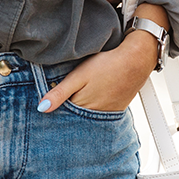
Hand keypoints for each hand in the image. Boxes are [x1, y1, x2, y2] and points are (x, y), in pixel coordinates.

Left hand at [37, 31, 158, 113]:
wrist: (136, 60)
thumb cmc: (107, 65)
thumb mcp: (79, 76)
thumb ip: (60, 92)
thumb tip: (42, 108)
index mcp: (82, 107)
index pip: (62, 115)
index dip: (54, 108)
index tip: (45, 105)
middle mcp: (94, 115)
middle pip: (74, 117)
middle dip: (65, 113)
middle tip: (60, 101)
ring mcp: (106, 113)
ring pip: (87, 116)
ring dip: (79, 111)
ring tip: (76, 99)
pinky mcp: (116, 109)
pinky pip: (99, 113)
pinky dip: (92, 108)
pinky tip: (91, 98)